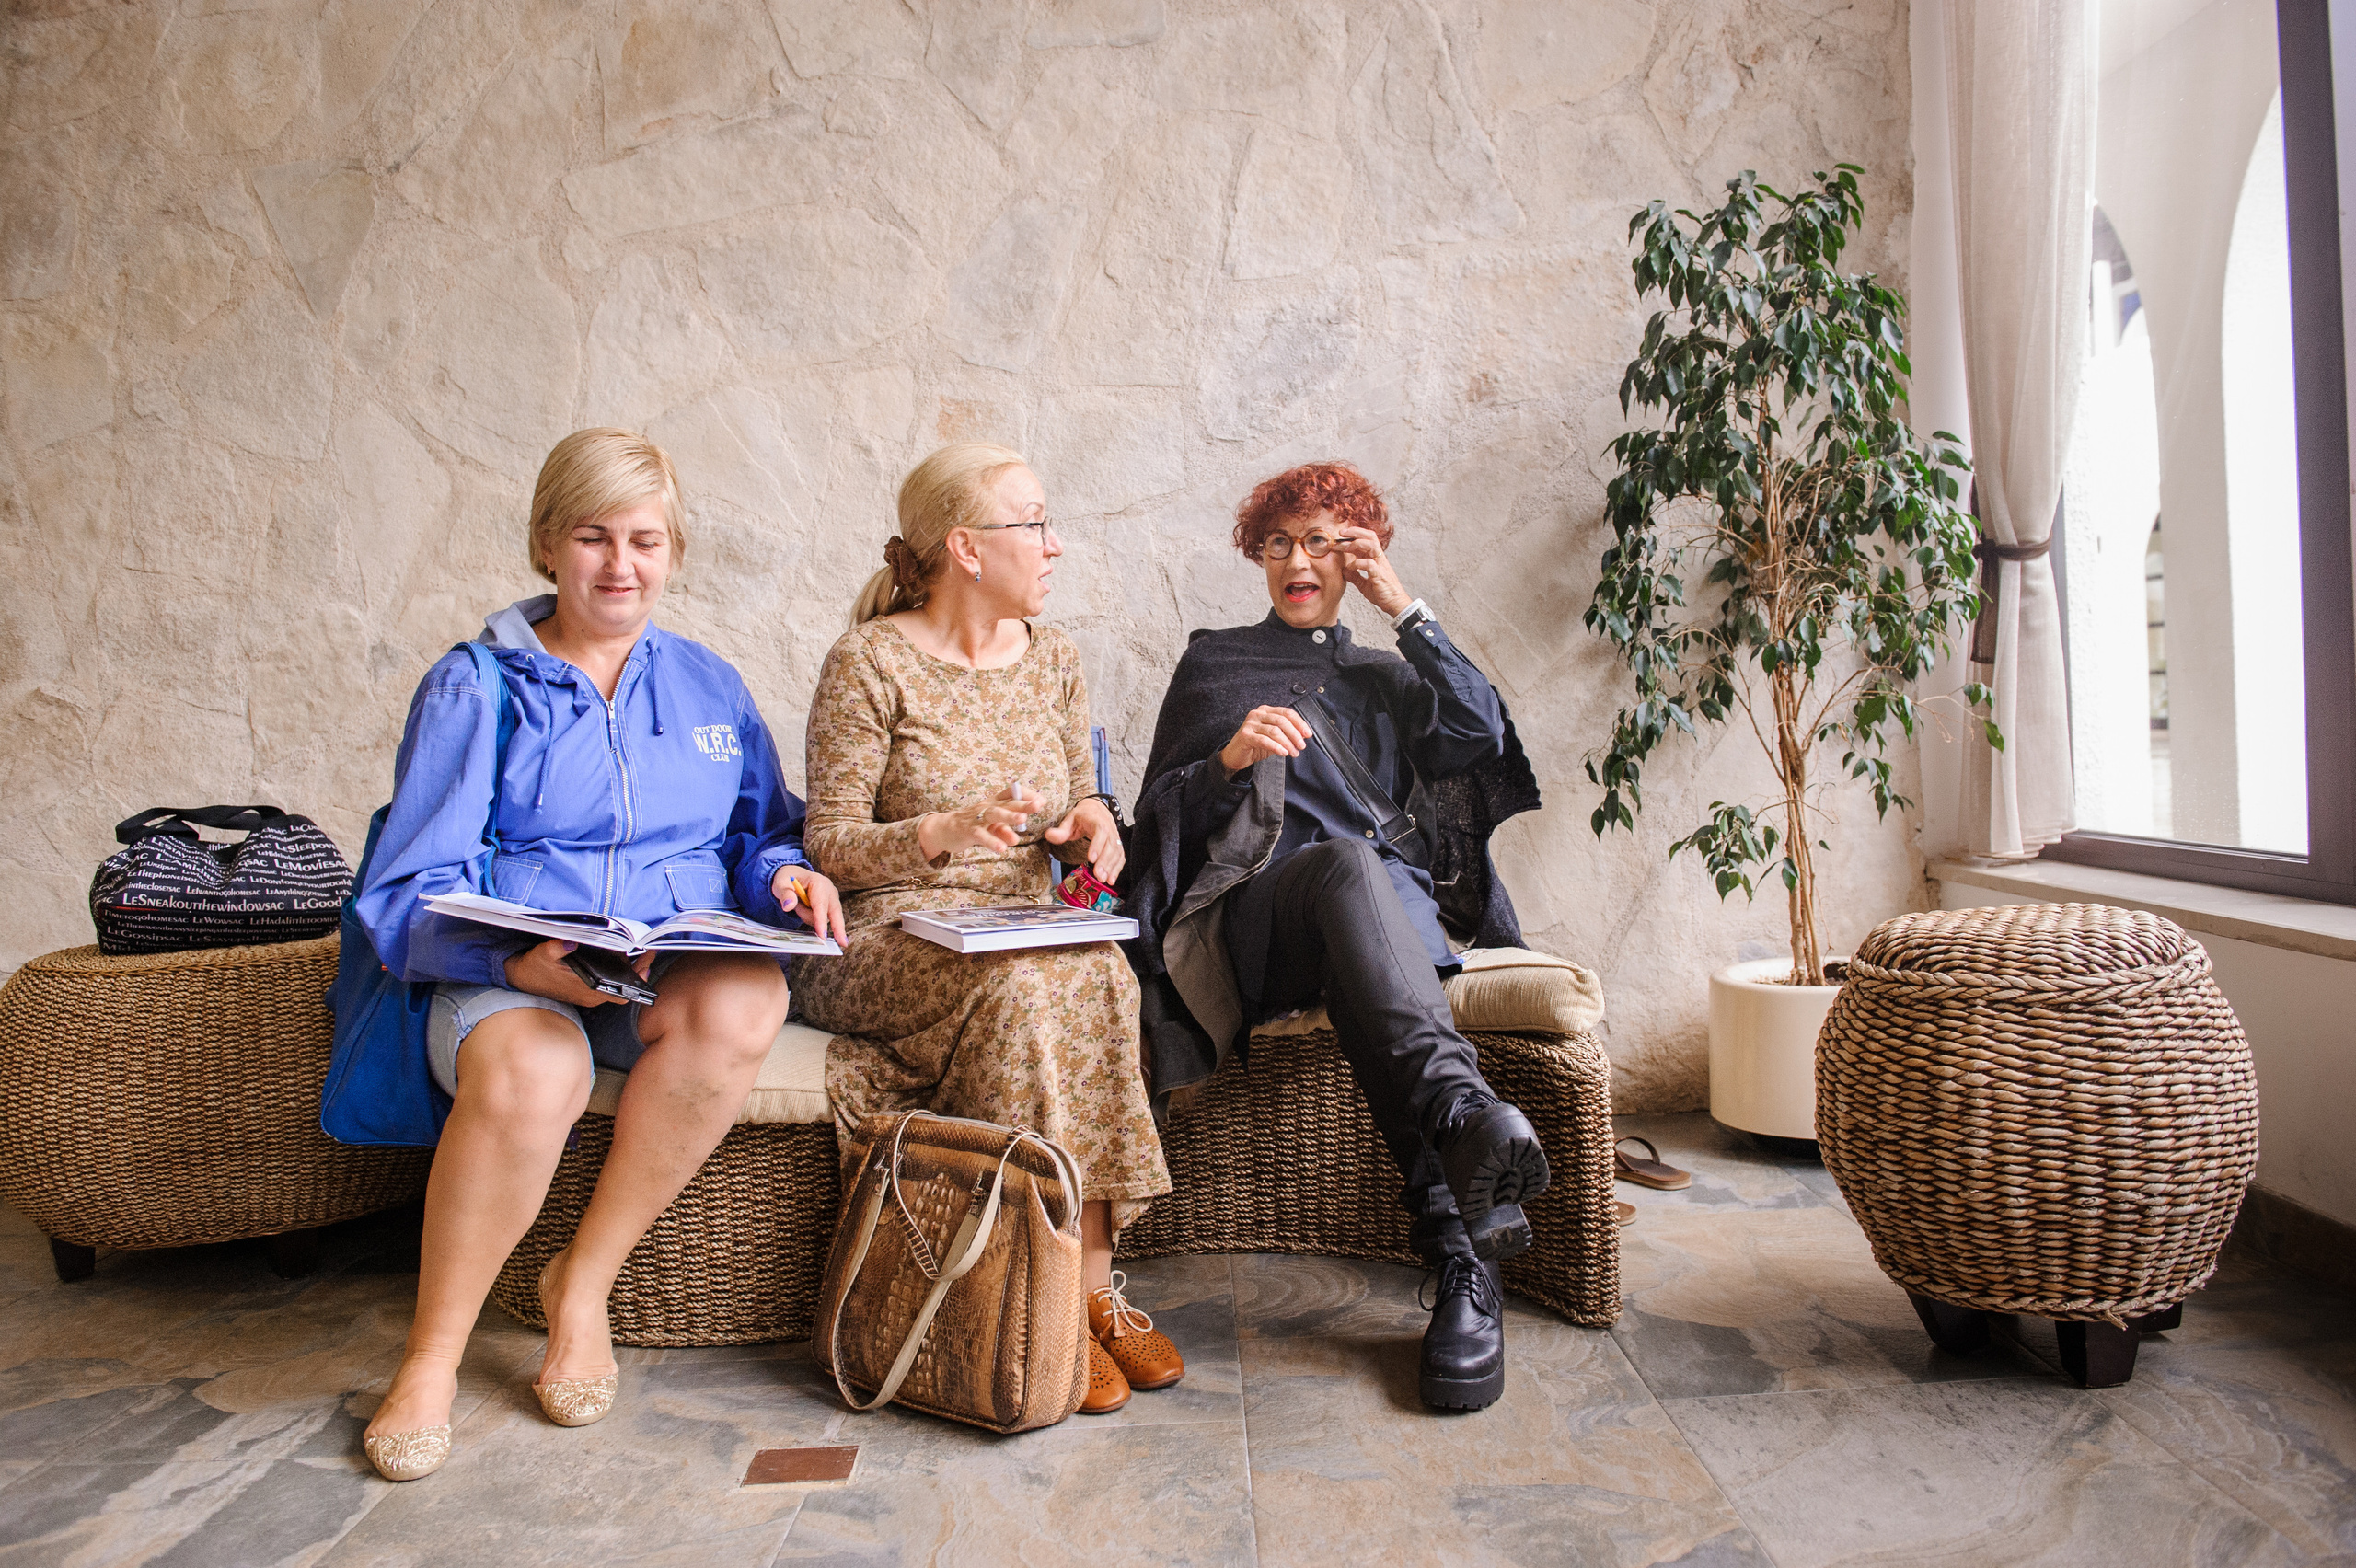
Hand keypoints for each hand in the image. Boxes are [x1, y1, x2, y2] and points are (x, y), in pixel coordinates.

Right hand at [504, 937, 646, 1007]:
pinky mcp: (588, 989)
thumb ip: (557, 948)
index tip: (645, 965)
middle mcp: (592, 996)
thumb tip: (571, 942)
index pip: (621, 995)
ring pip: (619, 985)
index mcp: (585, 990)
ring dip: (631, 970)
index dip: (636, 983)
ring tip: (640, 950)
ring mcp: (591, 994)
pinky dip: (619, 970)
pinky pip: (610, 982)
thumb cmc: (535, 966)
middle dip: (639, 971)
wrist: (523, 978)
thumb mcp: (543, 954)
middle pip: (625, 989)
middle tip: (648, 952)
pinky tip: (622, 953)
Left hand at [773, 866, 848, 944]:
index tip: (822, 935)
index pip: (820, 905)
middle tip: (843, 943)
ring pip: (826, 918)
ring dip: (810, 918)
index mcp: (819, 883)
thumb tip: (788, 906)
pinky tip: (804, 909)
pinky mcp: (831, 905)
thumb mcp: (780, 883)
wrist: (793, 875)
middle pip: (835, 912)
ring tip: (798, 906)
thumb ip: (784, 894)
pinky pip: (824, 918)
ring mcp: (832, 898)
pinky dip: (814, 919)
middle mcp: (829, 890)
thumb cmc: (787, 879)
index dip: (821, 921)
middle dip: (839, 928)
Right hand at [917, 782, 1041, 862]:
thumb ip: (1004, 831)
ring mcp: (976, 818)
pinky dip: (992, 841)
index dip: (1025, 794)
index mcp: (993, 803)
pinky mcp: (968, 831)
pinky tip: (1002, 848)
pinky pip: (981, 835)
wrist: (945, 830)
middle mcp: (986, 807)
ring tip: (1023, 820)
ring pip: (994, 814)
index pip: (1011, 793)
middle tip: (1039, 805)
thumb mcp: (991, 828)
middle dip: (1023, 803)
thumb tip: (1016, 839)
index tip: (1041, 800)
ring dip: (1009, 816)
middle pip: (1006, 803)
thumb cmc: (972, 826)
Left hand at [1044, 797, 1124, 882]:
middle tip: (1098, 875)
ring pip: (1116, 852)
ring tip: (1104, 880)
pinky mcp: (1117, 845)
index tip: (1091, 858)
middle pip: (1110, 845)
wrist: (1096, 809)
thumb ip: (1061, 830)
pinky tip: (1111, 879)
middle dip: (1105, 862)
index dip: (1097, 845)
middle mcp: (1109, 828)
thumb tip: (1049, 835)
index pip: (1100, 831)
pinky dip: (1117, 868)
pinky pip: (1120, 857)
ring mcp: (1115, 837)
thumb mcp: (1069, 820)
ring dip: (1111, 867)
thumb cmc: (1082, 816)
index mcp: (1097, 820)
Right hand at [1218, 704, 1312, 775]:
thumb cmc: (1255, 745)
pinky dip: (1276, 747)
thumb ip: (1286, 733)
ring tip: (1294, 752)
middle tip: (1301, 746)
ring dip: (1287, 743)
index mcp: (1266, 710)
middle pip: (1282, 721)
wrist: (1236, 755)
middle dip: (1295, 734)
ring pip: (1274, 731)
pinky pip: (1264, 740)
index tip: (1308, 734)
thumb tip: (1303, 735)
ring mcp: (1250, 723)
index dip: (1300, 723)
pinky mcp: (1245, 735)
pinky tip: (1283, 753)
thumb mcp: (1273, 737)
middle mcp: (1258, 714)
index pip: (1287, 713)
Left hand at [1333, 525, 1411, 616]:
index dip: (1354, 534)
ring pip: (1372, 545)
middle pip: (1370, 537)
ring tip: (1345, 547)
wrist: (1395, 604)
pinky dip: (1358, 563)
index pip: (1367, 539)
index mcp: (1375, 559)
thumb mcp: (1364, 584)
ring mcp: (1380, 565)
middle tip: (1341, 533)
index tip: (1340, 536)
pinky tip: (1350, 567)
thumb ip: (1354, 576)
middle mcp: (1379, 559)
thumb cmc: (1382, 593)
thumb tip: (1343, 570)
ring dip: (1357, 543)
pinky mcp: (1380, 575)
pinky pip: (1369, 564)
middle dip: (1355, 532)